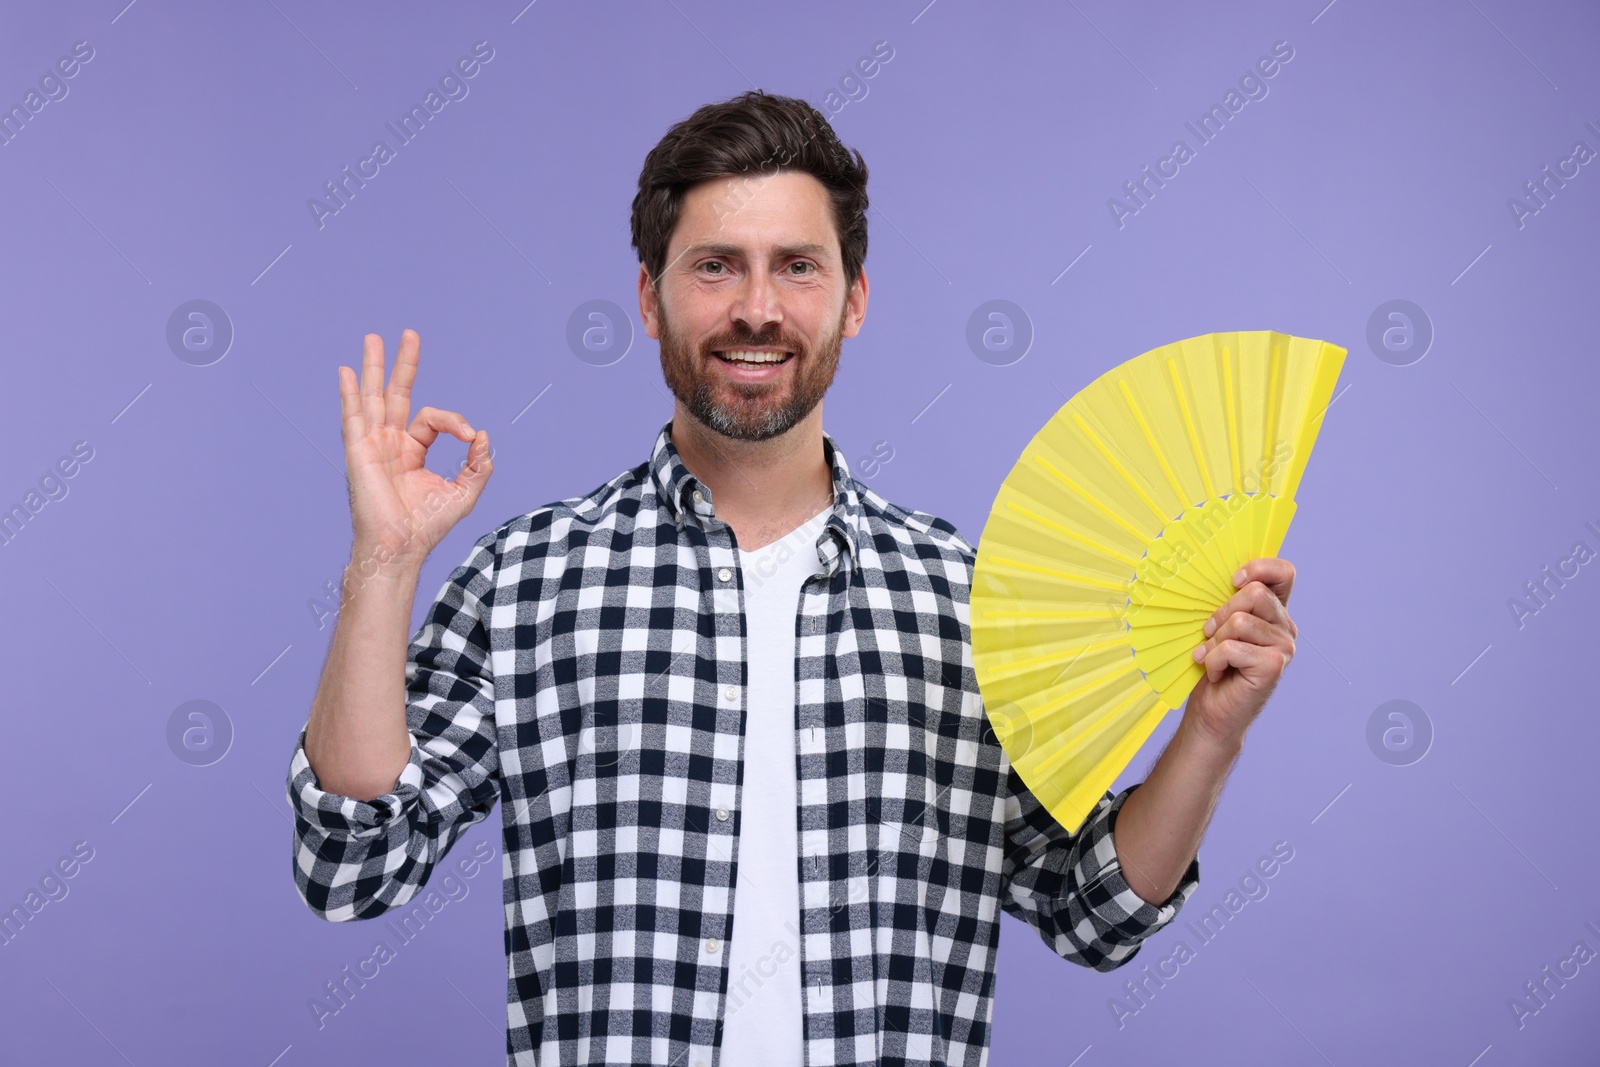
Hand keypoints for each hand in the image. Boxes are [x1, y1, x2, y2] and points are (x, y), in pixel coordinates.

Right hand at [339, 329, 491, 568]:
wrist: (401, 548)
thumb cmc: (427, 527)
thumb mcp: (464, 492)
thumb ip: (478, 464)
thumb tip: (483, 435)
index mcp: (411, 451)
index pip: (432, 418)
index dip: (456, 422)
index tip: (471, 438)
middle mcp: (390, 444)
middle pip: (396, 395)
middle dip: (404, 364)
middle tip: (410, 333)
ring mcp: (372, 446)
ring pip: (373, 398)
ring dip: (373, 367)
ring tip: (373, 337)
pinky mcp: (359, 453)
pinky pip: (353, 418)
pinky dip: (349, 395)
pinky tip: (346, 372)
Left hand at [1184, 557, 1297, 748]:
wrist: (1212, 712)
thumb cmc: (1213, 666)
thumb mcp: (1219, 627)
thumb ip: (1229, 602)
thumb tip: (1213, 577)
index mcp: (1274, 612)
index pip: (1283, 573)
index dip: (1258, 568)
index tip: (1233, 582)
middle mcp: (1285, 627)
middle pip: (1254, 593)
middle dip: (1221, 613)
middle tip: (1210, 635)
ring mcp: (1284, 647)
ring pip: (1239, 621)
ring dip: (1214, 642)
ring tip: (1213, 658)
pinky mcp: (1274, 666)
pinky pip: (1232, 647)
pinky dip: (1213, 660)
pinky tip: (1217, 673)